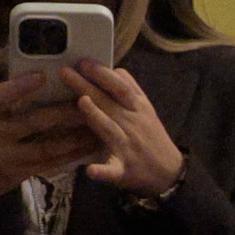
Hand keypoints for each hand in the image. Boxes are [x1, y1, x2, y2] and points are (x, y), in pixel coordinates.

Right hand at [0, 66, 111, 200]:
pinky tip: (88, 148)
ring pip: (47, 147)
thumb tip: (37, 82)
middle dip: (64, 112)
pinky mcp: (18, 175)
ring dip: (75, 137)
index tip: (42, 76)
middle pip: (33, 122)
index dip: (20, 87)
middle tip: (88, 99)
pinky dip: (70, 156)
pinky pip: (49, 164)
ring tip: (97, 126)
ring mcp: (7, 158)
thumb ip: (3, 105)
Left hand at [71, 64, 185, 200]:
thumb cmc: (151, 137)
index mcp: (138, 109)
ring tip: (82, 102)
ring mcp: (128, 148)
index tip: (83, 62)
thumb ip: (131, 90)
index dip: (102, 74)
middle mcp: (132, 124)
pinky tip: (90, 170)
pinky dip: (102, 171)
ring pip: (111, 130)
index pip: (120, 87)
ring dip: (97, 116)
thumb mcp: (146, 110)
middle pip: (109, 102)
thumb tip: (114, 69)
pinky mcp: (123, 170)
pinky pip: (112, 171)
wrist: (169, 173)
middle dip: (87, 86)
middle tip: (66, 72)